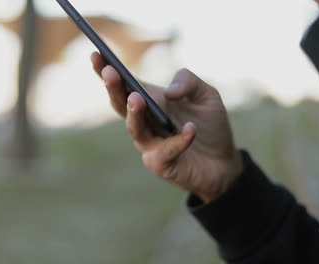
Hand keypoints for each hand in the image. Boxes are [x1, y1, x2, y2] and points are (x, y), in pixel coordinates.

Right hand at [91, 52, 242, 202]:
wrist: (223, 161)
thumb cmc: (209, 125)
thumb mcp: (206, 94)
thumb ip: (189, 82)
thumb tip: (169, 92)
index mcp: (149, 101)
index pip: (123, 84)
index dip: (106, 70)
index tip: (95, 53)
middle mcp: (143, 122)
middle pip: (120, 104)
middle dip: (114, 88)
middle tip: (110, 72)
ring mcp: (148, 144)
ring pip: (135, 129)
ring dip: (134, 113)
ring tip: (136, 98)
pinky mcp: (160, 164)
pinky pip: (166, 151)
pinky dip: (179, 140)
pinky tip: (191, 129)